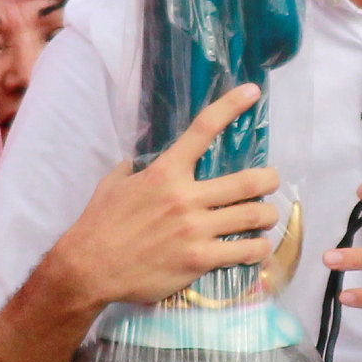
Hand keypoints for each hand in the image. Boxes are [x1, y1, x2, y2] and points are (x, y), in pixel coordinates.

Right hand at [47, 83, 282, 312]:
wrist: (90, 268)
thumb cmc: (99, 224)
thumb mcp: (113, 185)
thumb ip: (132, 169)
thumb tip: (137, 160)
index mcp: (166, 172)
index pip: (203, 130)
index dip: (231, 106)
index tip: (251, 92)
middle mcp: (185, 196)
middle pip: (247, 180)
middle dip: (268, 179)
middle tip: (271, 181)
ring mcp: (195, 229)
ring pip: (252, 216)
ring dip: (267, 215)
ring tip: (268, 217)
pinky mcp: (199, 260)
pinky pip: (243, 251)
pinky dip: (258, 249)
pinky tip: (258, 248)